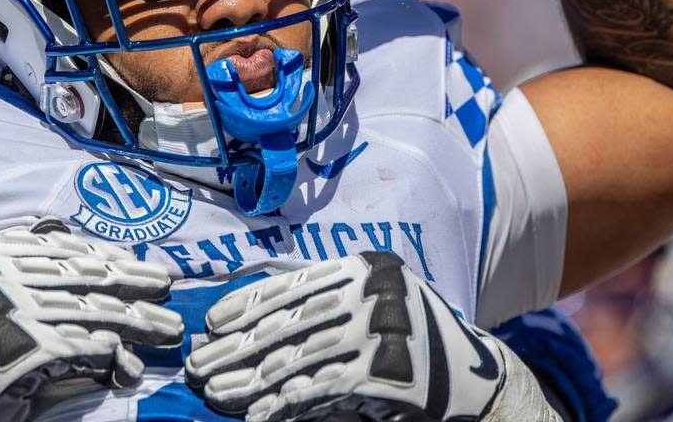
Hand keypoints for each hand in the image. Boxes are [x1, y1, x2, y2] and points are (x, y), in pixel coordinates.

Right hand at [0, 218, 182, 421]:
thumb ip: (26, 261)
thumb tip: (97, 254)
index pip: (63, 247)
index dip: (107, 253)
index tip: (135, 260)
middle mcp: (2, 275)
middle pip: (86, 275)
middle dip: (133, 280)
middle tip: (167, 285)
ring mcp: (13, 312)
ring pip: (94, 311)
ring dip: (138, 321)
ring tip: (168, 327)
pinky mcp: (24, 351)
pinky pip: (83, 347)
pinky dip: (111, 354)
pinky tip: (130, 362)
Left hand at [185, 251, 557, 420]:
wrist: (472, 378)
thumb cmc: (406, 337)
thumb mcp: (370, 301)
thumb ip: (322, 298)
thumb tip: (247, 312)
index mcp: (365, 266)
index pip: (293, 283)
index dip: (248, 303)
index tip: (212, 323)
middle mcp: (374, 292)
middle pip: (289, 321)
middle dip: (238, 346)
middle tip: (199, 363)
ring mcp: (382, 332)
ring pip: (298, 358)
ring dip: (251, 379)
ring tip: (216, 392)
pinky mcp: (385, 373)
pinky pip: (320, 390)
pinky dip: (284, 403)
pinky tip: (258, 414)